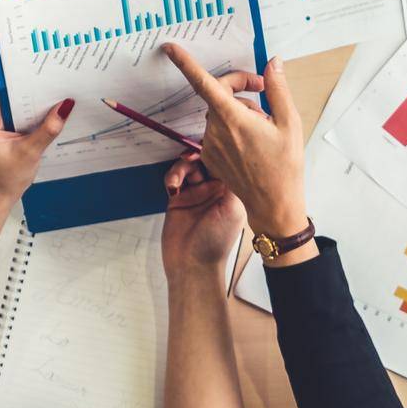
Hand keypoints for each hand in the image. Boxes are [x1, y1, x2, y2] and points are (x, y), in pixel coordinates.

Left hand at [0, 93, 74, 204]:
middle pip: (10, 98)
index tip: (49, 90)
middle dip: (31, 103)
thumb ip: (48, 129)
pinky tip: (35, 127)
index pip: (8, 94)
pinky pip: (9, 113)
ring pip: (11, 105)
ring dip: (28, 111)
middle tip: (54, 104)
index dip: (29, 91)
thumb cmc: (5, 179)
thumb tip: (64, 107)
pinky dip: (23, 118)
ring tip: (47, 117)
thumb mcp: (31, 153)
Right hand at [162, 154, 248, 277]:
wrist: (191, 263)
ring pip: (189, 166)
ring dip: (183, 166)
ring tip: (178, 178)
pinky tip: (173, 186)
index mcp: (232, 191)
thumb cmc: (215, 242)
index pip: (227, 163)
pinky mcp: (179, 198)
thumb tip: (232, 156)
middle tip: (191, 155)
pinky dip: (172, 176)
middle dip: (198, 153)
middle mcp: (215, 190)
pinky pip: (174, 177)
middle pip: (206, 160)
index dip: (219, 151)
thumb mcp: (233, 208)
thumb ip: (233, 180)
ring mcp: (196, 193)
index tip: (211, 144)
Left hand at [163, 44, 307, 239]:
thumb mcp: (289, 123)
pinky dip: (232, 128)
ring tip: (263, 126)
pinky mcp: (211, 157)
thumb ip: (278, 89)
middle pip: (218, 93)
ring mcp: (211, 145)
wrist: (274, 205)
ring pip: (219, 112)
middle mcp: (216, 131)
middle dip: (238, 85)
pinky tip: (252, 141)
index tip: (170, 48)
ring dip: (238, 109)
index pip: (203, 83)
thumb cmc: (284, 167)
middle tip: (263, 88)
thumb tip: (272, 63)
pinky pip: (218, 131)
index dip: (185, 63)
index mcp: (233, 118)